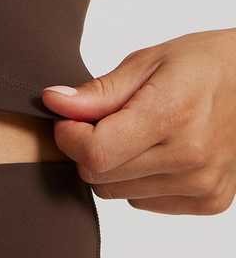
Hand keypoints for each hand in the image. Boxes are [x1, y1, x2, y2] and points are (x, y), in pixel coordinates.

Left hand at [40, 29, 235, 214]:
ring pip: (119, 194)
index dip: (69, 136)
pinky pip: (146, 203)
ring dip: (113, 165)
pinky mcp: (209, 201)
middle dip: (87, 148)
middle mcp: (188, 159)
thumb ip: (99, 91)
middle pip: (101, 177)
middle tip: (102, 118)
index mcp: (170, 116)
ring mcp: (202, 185)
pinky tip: (156, 149)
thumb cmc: (201, 63)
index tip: (67, 117)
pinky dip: (139, 179)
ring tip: (135, 130)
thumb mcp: (147, 61)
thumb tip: (55, 103)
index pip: (96, 153)